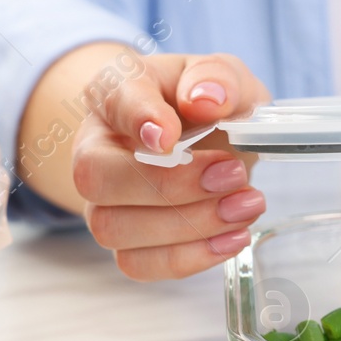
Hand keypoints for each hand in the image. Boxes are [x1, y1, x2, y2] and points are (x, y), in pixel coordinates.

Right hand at [69, 52, 271, 280]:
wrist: (207, 136)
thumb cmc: (204, 103)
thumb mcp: (221, 76)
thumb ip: (217, 77)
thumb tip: (208, 98)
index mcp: (116, 93)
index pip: (113, 100)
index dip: (138, 118)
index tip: (170, 134)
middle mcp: (95, 148)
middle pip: (97, 177)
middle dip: (170, 184)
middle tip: (233, 174)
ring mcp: (102, 201)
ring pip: (115, 228)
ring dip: (188, 226)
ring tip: (245, 206)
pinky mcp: (125, 242)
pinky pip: (139, 263)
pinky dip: (189, 257)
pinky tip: (233, 238)